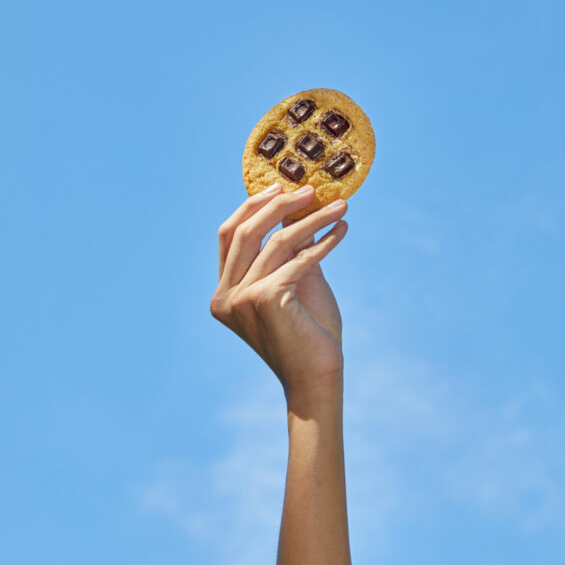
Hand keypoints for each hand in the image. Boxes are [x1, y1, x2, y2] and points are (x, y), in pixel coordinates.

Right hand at [210, 184, 348, 398]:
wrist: (318, 377)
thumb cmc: (309, 333)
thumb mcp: (294, 282)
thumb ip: (289, 249)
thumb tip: (296, 206)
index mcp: (223, 293)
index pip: (229, 236)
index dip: (252, 207)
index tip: (280, 187)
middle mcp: (225, 296)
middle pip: (247, 232)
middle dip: (280, 204)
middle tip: (312, 189)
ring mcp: (241, 299)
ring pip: (277, 241)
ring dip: (313, 219)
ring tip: (340, 207)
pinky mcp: (266, 299)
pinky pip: (300, 258)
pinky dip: (325, 242)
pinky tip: (342, 231)